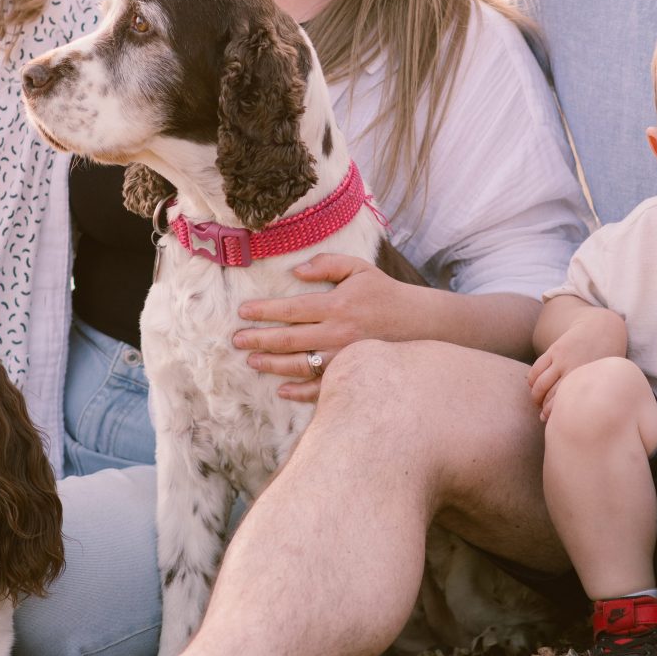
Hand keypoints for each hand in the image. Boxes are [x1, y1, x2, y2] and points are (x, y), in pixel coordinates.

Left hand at [232, 254, 420, 402]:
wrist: (419, 323)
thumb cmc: (383, 293)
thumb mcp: (359, 268)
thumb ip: (327, 263)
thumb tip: (296, 271)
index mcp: (337, 305)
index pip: (291, 309)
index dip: (264, 311)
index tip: (243, 312)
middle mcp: (337, 334)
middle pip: (289, 339)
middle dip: (259, 339)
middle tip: (237, 340)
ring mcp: (344, 358)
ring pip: (300, 365)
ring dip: (272, 364)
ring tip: (252, 361)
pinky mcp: (353, 374)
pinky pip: (322, 388)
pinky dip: (300, 391)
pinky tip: (282, 389)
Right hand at [526, 309, 626, 421]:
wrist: (601, 329)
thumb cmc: (606, 360)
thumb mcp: (605, 376)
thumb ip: (595, 393)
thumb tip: (584, 418)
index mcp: (587, 379)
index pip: (564, 403)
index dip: (554, 415)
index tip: (552, 421)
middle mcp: (573, 369)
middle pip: (550, 396)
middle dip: (543, 409)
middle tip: (543, 415)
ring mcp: (561, 359)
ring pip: (540, 384)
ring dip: (535, 396)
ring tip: (537, 402)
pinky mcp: (554, 350)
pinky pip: (536, 369)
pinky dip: (531, 381)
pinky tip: (533, 387)